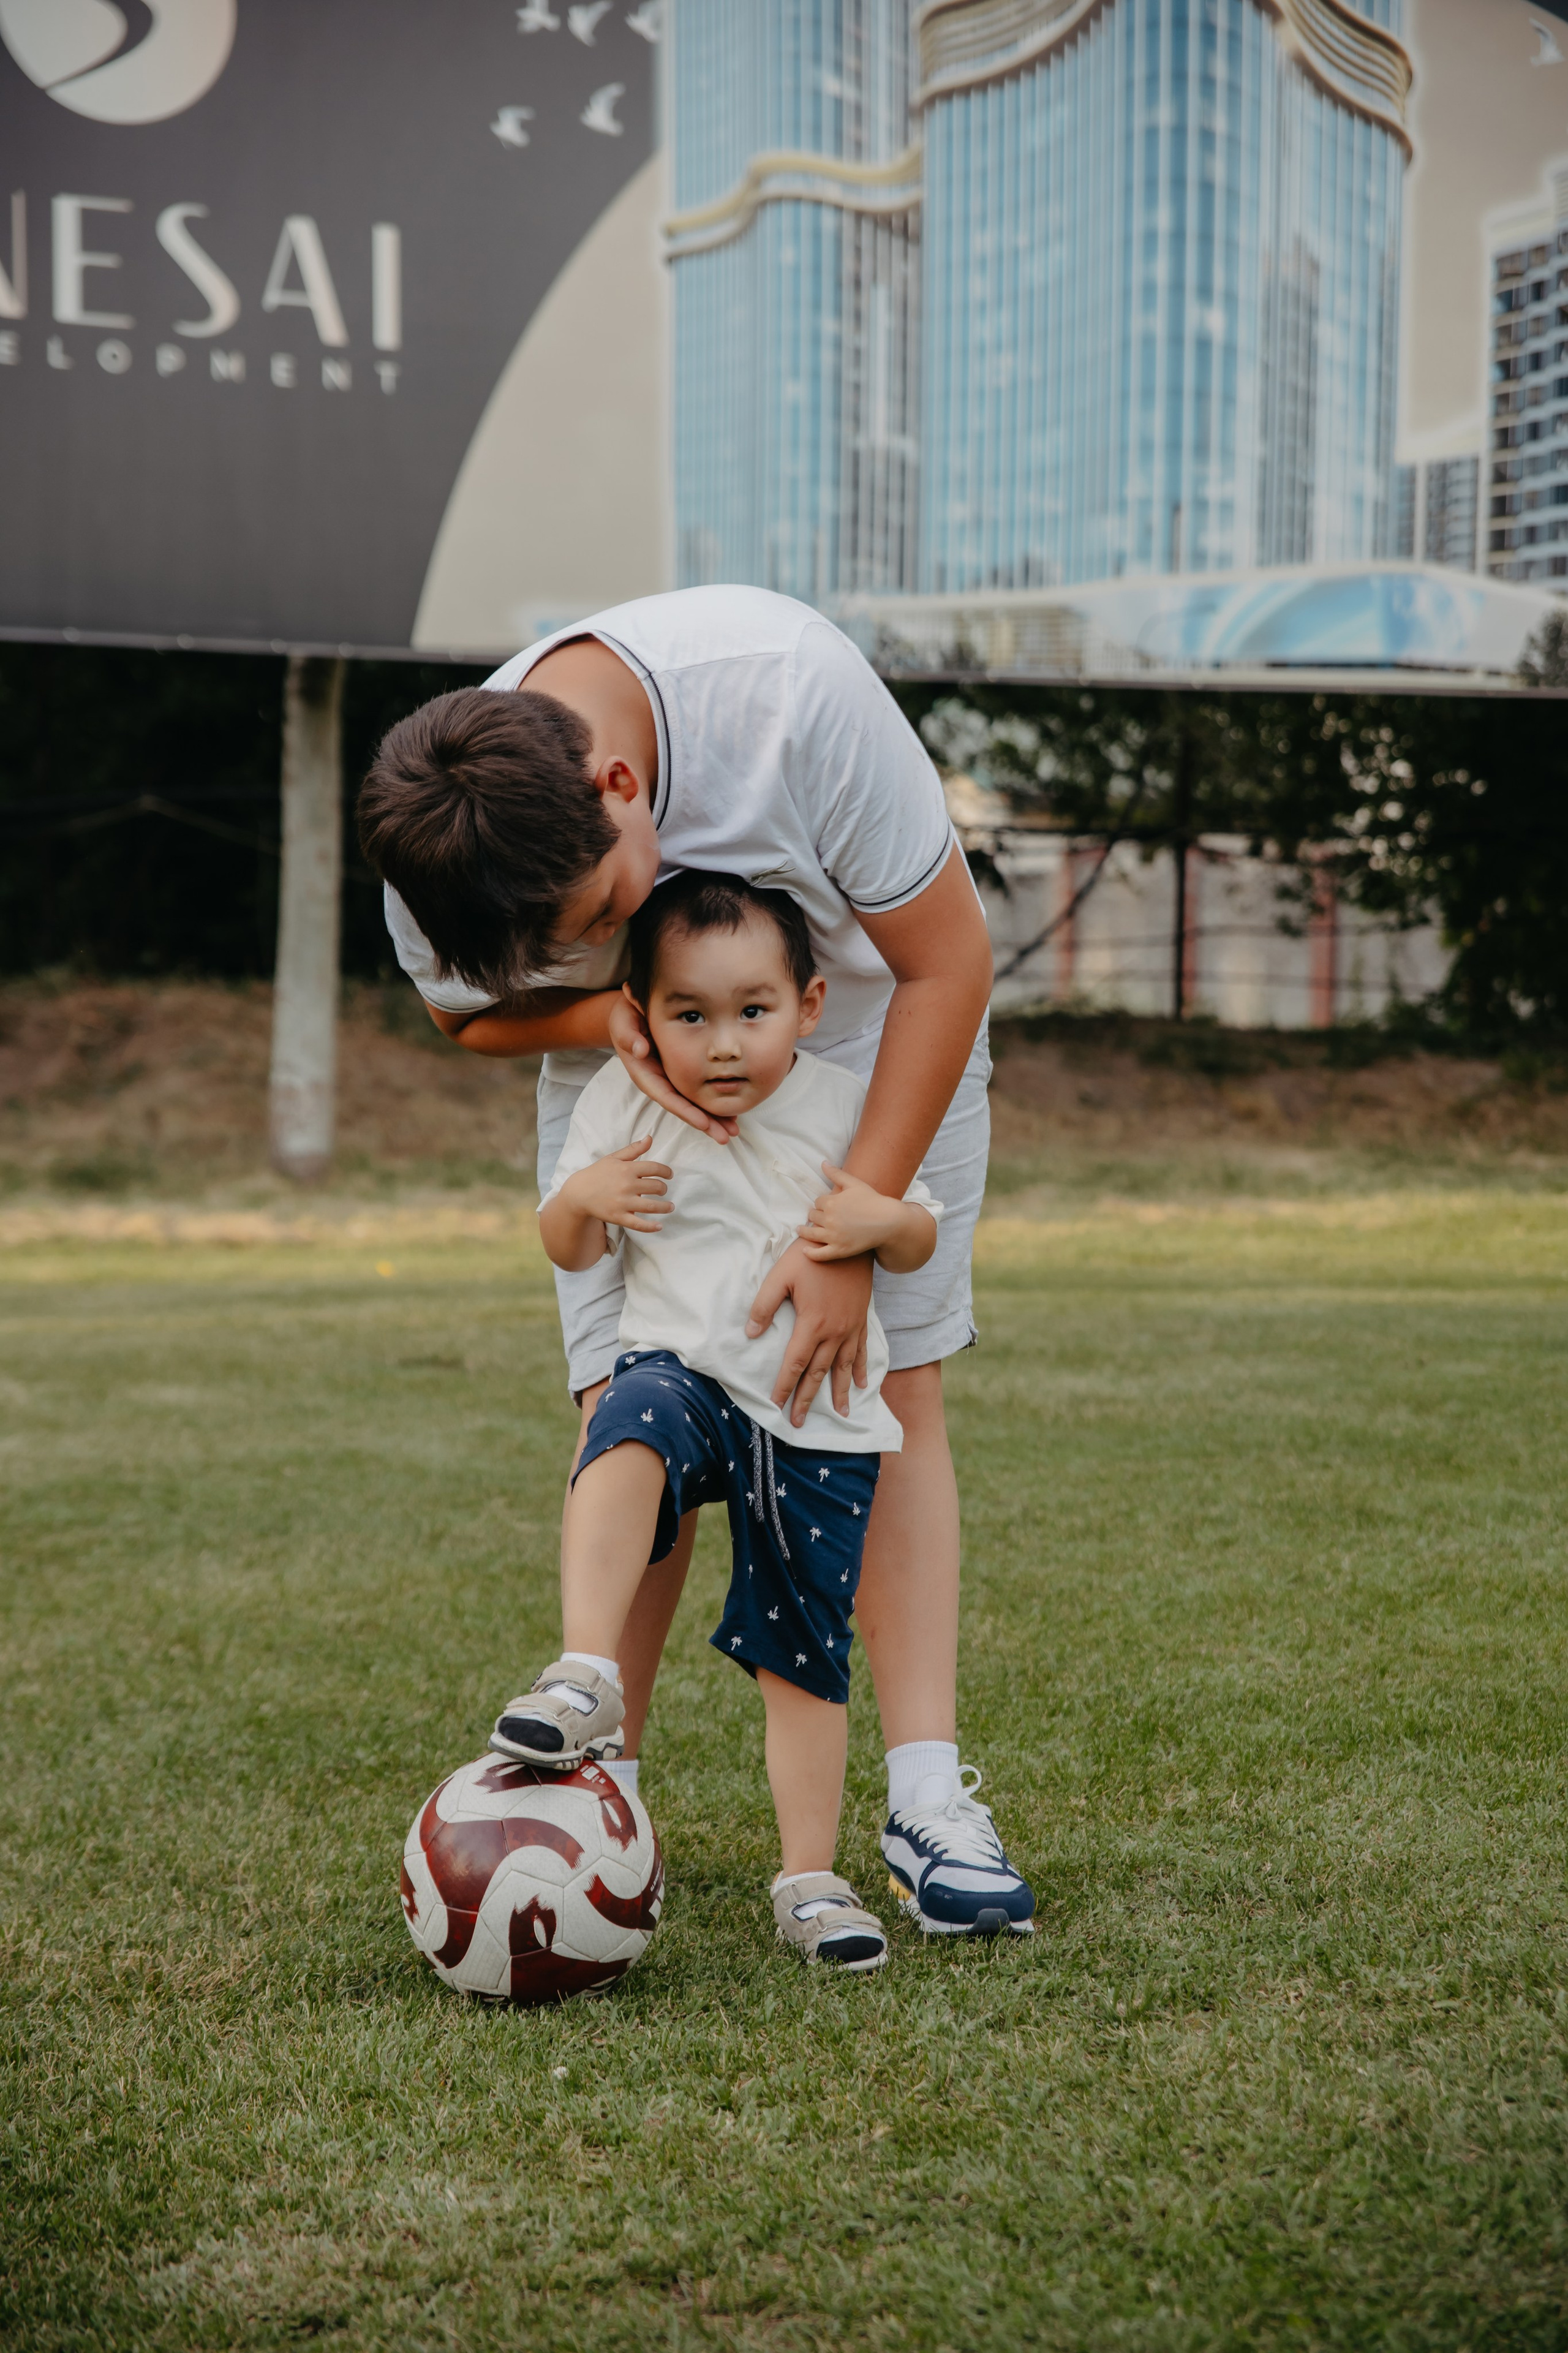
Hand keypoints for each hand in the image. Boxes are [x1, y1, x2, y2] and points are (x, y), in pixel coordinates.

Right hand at [562, 1137, 673, 1233]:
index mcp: (627, 1169)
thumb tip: (650, 1138)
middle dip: (663, 1189)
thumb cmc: (597, 1173)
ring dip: (665, 1207)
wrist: (578, 1192)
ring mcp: (623, 1203)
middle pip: (656, 1187)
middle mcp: (627, 1185)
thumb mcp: (614, 1158)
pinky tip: (659, 1226)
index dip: (666, 1171)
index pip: (654, 1168)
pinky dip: (651, 1227)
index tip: (669, 1175)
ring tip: (670, 1207)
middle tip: (663, 1190)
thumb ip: (633, 1149)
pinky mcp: (618, 1217)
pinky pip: (638, 1224)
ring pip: (651, 1206)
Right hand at [608, 992, 736, 1144]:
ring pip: (691, 1102)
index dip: (684, 1110)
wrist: (634, 1008)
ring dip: (712, 1118)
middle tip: (725, 1136)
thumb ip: (628, 1035)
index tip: (702, 1123)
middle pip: (681, 1106)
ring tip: (733, 1129)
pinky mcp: (680, 1072)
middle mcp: (657, 1079)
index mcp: (643, 1071)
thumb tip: (640, 1051)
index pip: (665, 1096)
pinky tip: (730, 1110)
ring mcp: (669, 1077)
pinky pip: (697, 1090)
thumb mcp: (623, 1019)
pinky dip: (712, 1101)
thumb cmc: (627, 1013)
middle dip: (703, 1122)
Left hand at [746, 1242, 872, 1424]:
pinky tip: (862, 1385)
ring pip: (843, 1368)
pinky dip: (862, 1370)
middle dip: (807, 1399)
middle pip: (818, 1373)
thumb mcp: (780, 1275)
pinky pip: (862, 1351)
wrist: (850, 1238)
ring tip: (839, 1414)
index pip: (795, 1364)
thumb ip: (764, 1305)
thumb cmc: (810, 1255)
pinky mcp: (861, 1320)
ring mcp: (851, 1328)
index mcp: (812, 1323)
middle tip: (798, 1422)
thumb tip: (751, 1333)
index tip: (776, 1405)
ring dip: (839, 1392)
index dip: (785, 1386)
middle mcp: (834, 1332)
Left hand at [798, 1163, 905, 1261]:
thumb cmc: (872, 1200)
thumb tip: (823, 1163)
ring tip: (800, 1230)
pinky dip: (811, 1253)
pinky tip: (805, 1251)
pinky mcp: (839, 1250)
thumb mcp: (854, 1183)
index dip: (822, 1203)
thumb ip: (836, 1174)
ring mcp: (834, 1237)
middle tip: (818, 1216)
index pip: (818, 1202)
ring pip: (811, 1233)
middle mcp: (829, 1220)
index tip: (828, 1205)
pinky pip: (820, 1254)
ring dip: (804, 1231)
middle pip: (813, 1216)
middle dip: (815, 1215)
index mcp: (831, 1202)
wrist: (888, 1221)